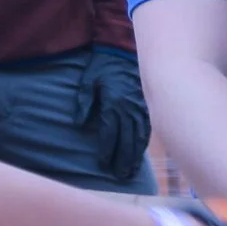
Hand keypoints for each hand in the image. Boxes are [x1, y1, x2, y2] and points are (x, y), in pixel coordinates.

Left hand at [76, 48, 151, 182]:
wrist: (123, 49)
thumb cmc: (102, 65)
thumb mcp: (88, 81)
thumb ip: (84, 103)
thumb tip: (80, 124)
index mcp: (113, 104)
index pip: (110, 133)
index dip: (107, 150)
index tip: (103, 164)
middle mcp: (128, 109)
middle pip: (126, 140)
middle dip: (123, 160)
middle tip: (119, 177)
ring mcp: (140, 107)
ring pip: (138, 137)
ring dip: (135, 155)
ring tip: (130, 171)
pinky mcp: (146, 104)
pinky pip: (147, 127)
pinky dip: (143, 142)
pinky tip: (140, 153)